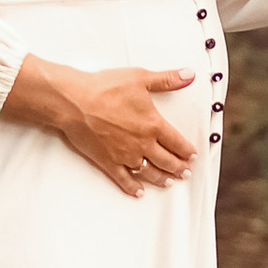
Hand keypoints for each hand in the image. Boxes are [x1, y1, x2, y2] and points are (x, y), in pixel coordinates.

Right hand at [12, 58, 196, 196]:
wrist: (76, 102)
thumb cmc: (105, 88)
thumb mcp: (141, 78)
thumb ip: (167, 79)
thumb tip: (189, 75)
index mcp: (153, 124)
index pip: (177, 142)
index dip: (187, 150)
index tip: (192, 155)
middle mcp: (142, 143)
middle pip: (166, 160)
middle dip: (178, 167)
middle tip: (185, 173)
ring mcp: (125, 155)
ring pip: (149, 172)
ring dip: (161, 178)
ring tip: (169, 182)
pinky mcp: (108, 161)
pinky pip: (123, 178)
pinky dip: (132, 187)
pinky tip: (138, 192)